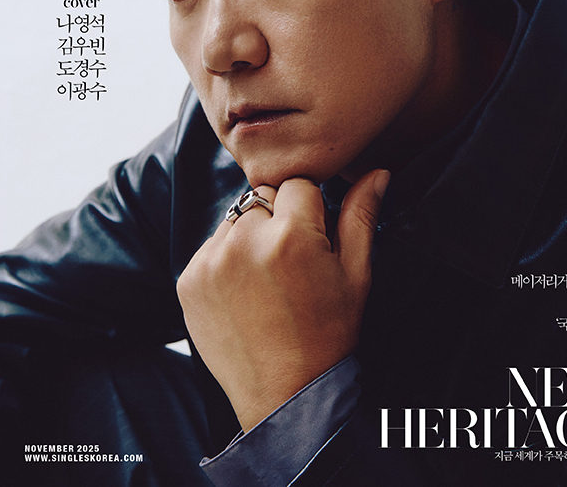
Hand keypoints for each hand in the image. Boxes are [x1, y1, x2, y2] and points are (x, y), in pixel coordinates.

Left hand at [176, 169, 388, 431]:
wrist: (285, 394)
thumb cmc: (329, 332)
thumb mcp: (355, 273)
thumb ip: (361, 215)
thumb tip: (378, 172)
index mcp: (291, 235)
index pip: (298, 183)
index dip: (310, 209)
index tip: (313, 239)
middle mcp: (245, 241)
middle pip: (262, 195)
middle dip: (278, 216)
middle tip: (291, 260)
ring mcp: (210, 261)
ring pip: (235, 218)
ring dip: (249, 234)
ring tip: (267, 278)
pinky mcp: (188, 279)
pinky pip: (210, 246)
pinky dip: (225, 259)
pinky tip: (245, 291)